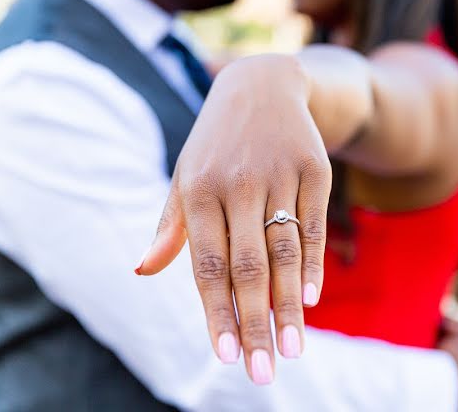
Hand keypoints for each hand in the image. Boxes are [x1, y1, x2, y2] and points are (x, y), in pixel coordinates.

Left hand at [136, 54, 330, 384]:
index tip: (226, 357)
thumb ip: (170, 227)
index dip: (217, 313)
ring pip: (285, 251)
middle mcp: (237, 184)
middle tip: (263, 373)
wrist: (261, 84)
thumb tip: (143, 271)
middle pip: (248, 267)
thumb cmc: (214, 145)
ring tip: (293, 350)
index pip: (207, 266)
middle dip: (256, 324)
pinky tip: (312, 299)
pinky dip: (314, 263)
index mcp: (199, 190)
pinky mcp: (314, 168)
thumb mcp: (185, 176)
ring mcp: (279, 174)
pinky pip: (314, 224)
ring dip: (290, 305)